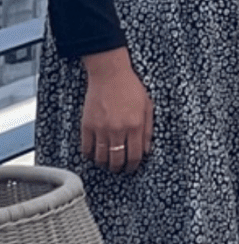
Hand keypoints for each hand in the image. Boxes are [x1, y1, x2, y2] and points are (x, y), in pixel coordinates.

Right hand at [78, 50, 152, 173]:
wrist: (109, 74)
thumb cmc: (130, 88)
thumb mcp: (148, 107)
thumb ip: (148, 130)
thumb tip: (146, 150)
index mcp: (136, 126)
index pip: (134, 155)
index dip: (133, 166)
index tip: (132, 168)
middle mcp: (118, 129)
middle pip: (117, 159)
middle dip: (119, 168)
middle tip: (119, 168)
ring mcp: (101, 128)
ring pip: (101, 157)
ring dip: (104, 164)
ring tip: (107, 164)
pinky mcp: (87, 125)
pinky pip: (86, 148)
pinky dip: (90, 155)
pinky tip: (93, 154)